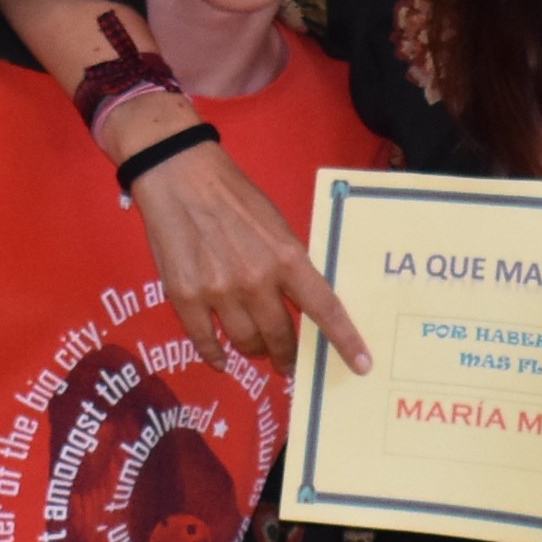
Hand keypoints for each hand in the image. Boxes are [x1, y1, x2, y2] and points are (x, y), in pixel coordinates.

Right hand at [116, 105, 370, 373]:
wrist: (180, 176)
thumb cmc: (234, 197)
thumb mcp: (276, 226)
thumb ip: (289, 264)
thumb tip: (301, 303)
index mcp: (287, 258)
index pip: (324, 308)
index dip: (344, 340)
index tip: (361, 364)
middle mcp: (256, 280)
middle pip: (281, 336)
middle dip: (286, 355)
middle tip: (286, 362)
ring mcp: (220, 291)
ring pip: (246, 341)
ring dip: (254, 350)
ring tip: (255, 349)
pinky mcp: (186, 296)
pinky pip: (205, 340)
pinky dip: (215, 354)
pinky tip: (221, 359)